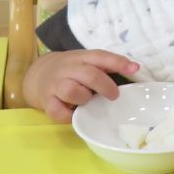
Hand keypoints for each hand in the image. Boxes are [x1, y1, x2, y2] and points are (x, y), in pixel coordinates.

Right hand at [21, 49, 139, 121]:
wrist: (39, 74)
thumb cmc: (71, 70)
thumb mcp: (86, 62)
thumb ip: (106, 66)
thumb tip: (134, 70)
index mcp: (81, 58)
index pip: (101, 57)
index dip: (118, 62)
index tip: (135, 69)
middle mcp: (67, 69)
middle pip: (89, 75)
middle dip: (105, 86)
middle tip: (114, 95)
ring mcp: (55, 85)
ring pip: (72, 91)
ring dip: (84, 98)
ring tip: (87, 101)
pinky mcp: (46, 101)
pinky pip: (58, 111)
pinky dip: (69, 116)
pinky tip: (75, 114)